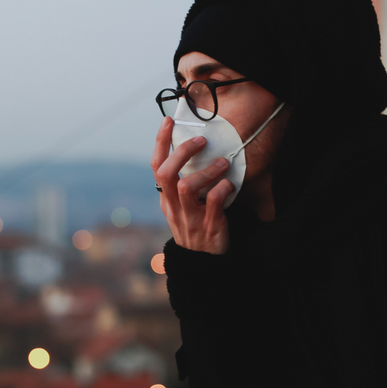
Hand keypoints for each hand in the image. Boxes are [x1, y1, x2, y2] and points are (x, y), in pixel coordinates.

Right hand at [151, 117, 234, 254]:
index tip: (168, 121)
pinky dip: (222, 189)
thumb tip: (192, 155)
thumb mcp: (181, 209)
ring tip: (223, 162)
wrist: (202, 265)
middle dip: (182, 152)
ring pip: (187, 187)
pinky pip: (212, 202)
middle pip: (166, 173)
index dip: (161, 142)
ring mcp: (189, 217)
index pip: (156, 166)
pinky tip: (230, 184)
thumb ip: (182, 186)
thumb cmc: (195, 230)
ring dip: (206, 171)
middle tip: (201, 141)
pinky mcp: (209, 226)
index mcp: (166, 200)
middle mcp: (173, 207)